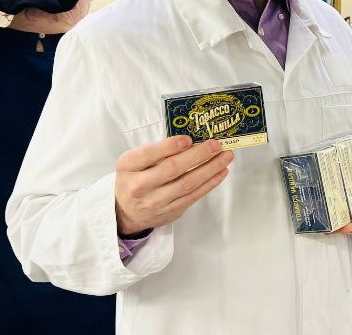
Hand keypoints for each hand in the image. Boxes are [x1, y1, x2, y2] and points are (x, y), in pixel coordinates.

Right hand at [114, 136, 232, 235]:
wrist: (126, 212)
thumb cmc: (133, 179)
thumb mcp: (134, 161)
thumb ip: (156, 151)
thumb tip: (190, 140)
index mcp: (128, 167)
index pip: (148, 154)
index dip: (169, 146)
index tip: (188, 139)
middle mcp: (139, 186)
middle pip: (172, 169)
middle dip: (198, 155)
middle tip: (216, 145)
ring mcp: (155, 202)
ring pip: (187, 184)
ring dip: (210, 169)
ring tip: (225, 156)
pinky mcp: (170, 211)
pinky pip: (194, 196)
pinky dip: (210, 183)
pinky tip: (220, 172)